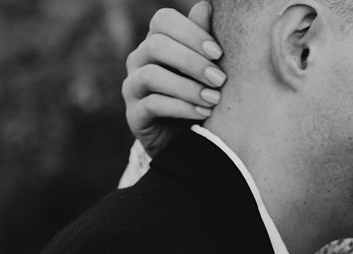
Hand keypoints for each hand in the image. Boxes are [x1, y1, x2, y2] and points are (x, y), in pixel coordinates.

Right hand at [122, 1, 226, 157]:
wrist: (182, 140)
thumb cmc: (196, 95)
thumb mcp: (203, 69)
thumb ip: (202, 39)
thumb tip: (206, 4)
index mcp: (156, 41)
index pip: (163, 20)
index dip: (191, 32)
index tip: (218, 53)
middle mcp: (138, 59)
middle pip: (156, 45)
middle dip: (192, 61)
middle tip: (220, 79)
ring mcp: (132, 87)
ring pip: (152, 75)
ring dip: (187, 87)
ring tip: (214, 99)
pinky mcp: (134, 115)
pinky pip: (153, 105)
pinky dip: (181, 108)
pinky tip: (203, 113)